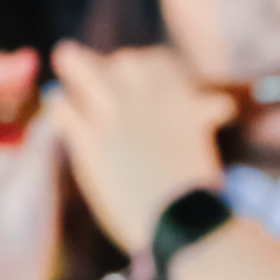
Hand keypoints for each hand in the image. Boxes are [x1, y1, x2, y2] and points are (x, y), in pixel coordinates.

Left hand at [51, 42, 234, 262]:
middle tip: (100, 71)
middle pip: (121, 61)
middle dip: (111, 66)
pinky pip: (63, 106)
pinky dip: (61, 105)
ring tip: (65, 58)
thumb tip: (219, 104)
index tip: (140, 73)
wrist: (184, 221)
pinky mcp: (90, 139)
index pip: (157, 61)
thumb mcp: (205, 144)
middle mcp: (144, 95)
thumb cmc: (201, 192)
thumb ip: (200, 118)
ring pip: (80, 66)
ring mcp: (114, 114)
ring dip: (74, 64)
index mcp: (178, 94)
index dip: (146, 67)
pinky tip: (60, 109)